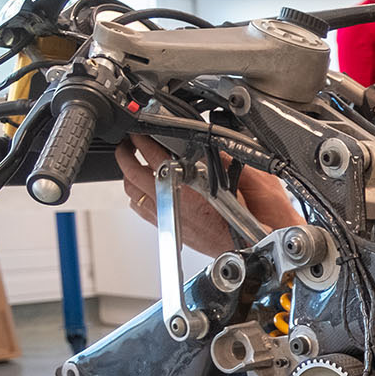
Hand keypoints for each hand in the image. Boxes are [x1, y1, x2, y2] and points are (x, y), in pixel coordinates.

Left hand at [117, 135, 303, 258]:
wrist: (249, 244)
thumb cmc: (246, 217)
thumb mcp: (237, 175)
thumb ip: (216, 155)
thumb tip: (204, 142)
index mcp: (185, 181)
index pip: (151, 150)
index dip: (141, 137)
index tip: (140, 131)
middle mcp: (168, 198)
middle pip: (130, 170)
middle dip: (126, 152)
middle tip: (128, 143)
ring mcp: (163, 214)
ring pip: (131, 190)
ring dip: (129, 175)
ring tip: (134, 164)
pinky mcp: (165, 226)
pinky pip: (139, 208)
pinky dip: (136, 196)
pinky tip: (143, 190)